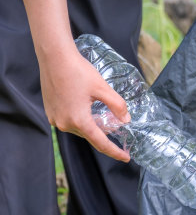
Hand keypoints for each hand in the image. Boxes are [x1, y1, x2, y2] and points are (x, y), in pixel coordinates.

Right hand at [21, 0, 130, 161]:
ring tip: (102, 117)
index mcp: (79, 120)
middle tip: (119, 131)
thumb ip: (117, 106)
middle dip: (104, 134)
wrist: (54, 57)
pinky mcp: (50, 112)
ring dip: (92, 126)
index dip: (115, 152)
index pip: (101, 143)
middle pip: (90, 136)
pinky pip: (70, 121)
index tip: (126, 158)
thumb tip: (126, 120)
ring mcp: (55, 118)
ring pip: (80, 129)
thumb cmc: (78, 71)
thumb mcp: (103, 89)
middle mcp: (65, 123)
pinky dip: (81, 120)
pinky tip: (87, 109)